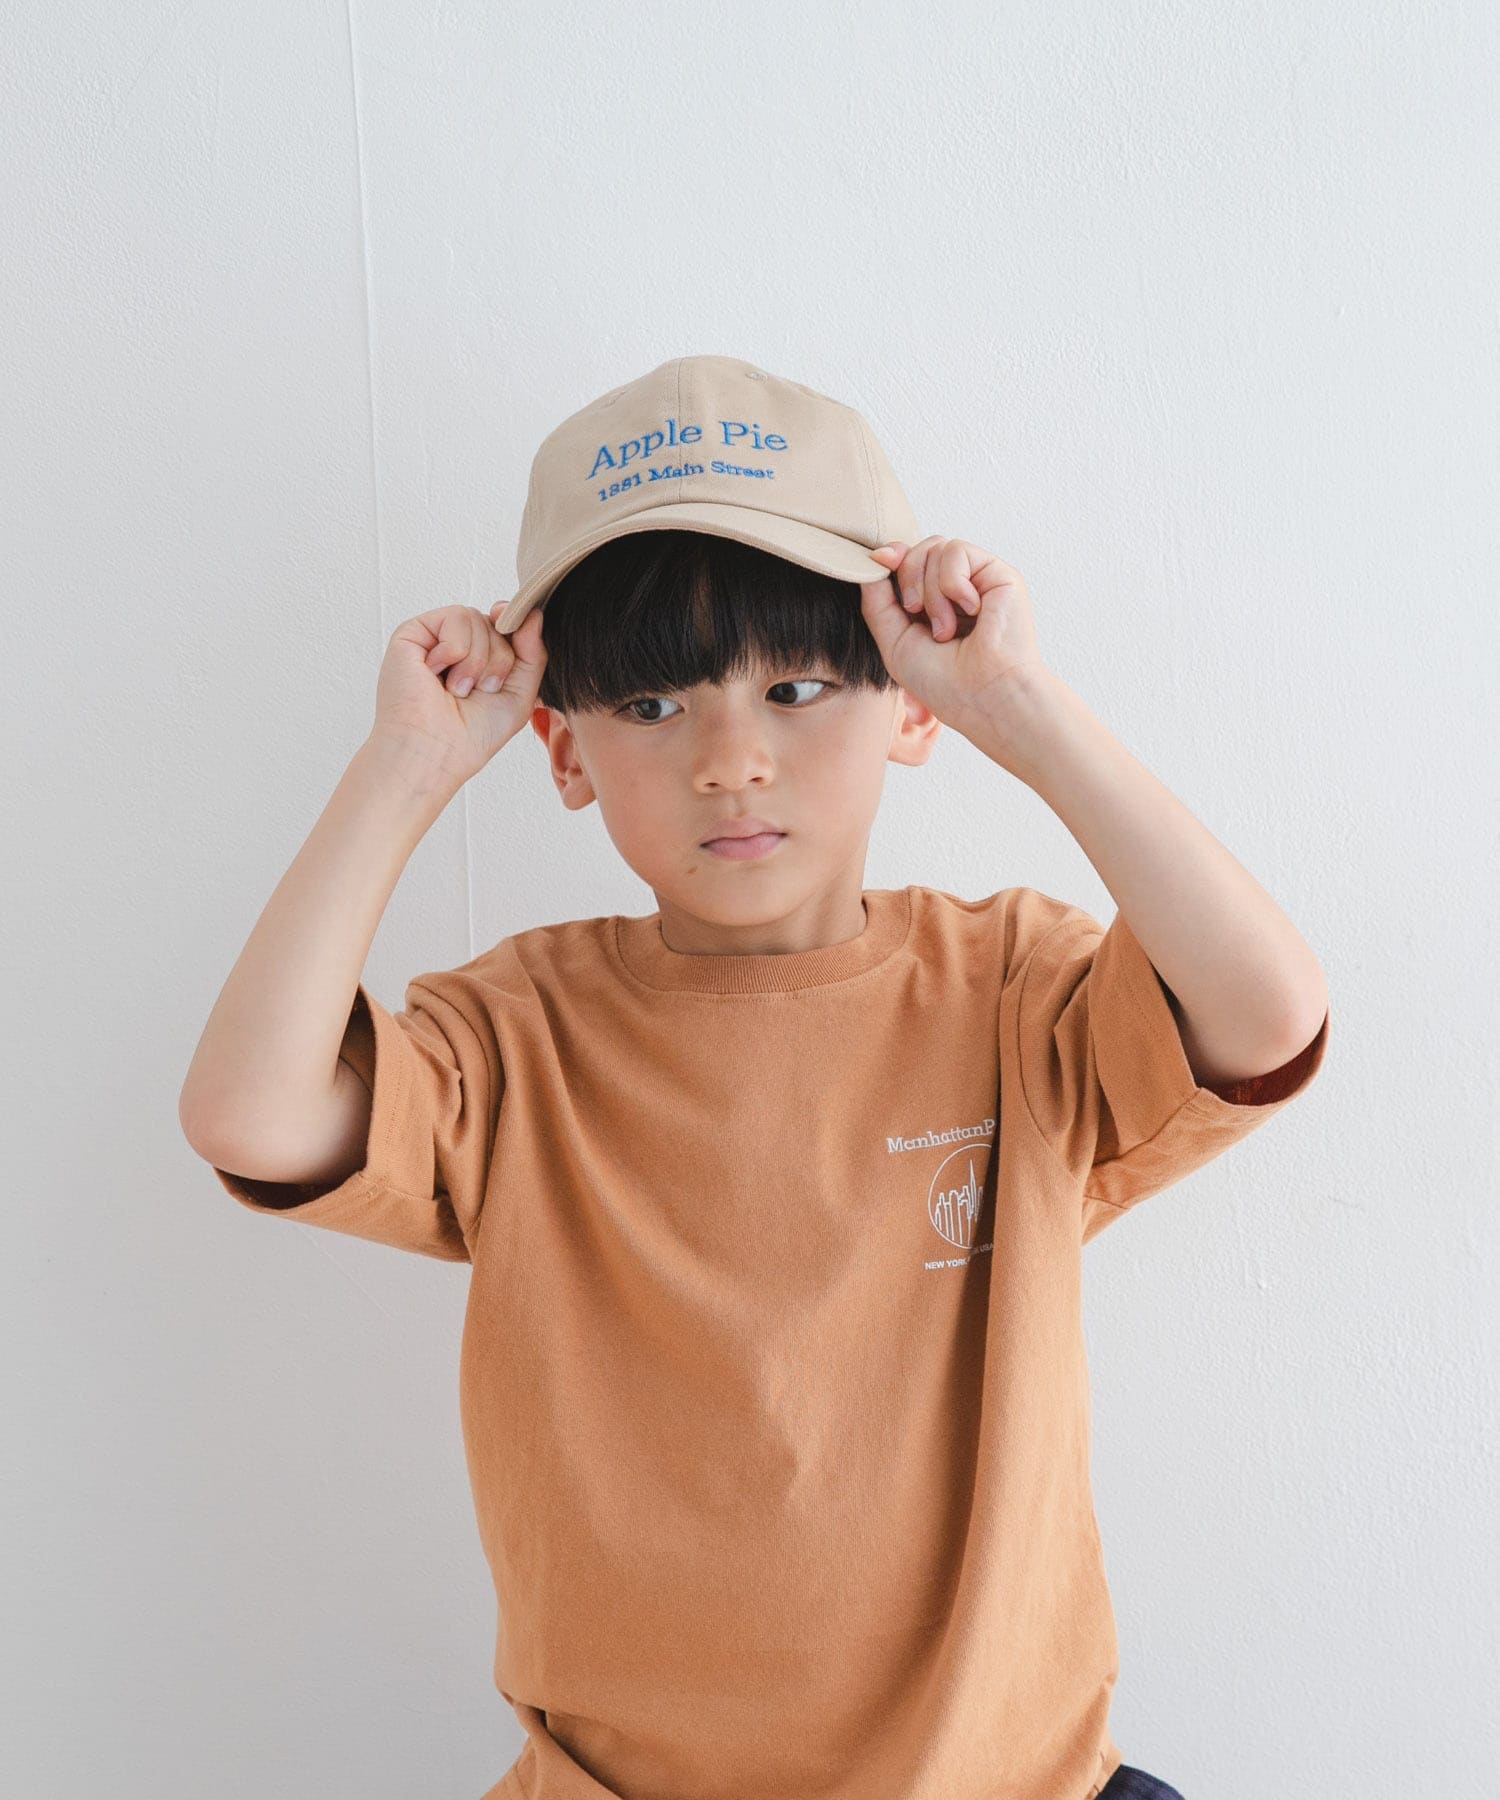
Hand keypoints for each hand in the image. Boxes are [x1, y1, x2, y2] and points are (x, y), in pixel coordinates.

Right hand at [370, 604, 546, 783]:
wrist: (435, 751)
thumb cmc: (472, 734)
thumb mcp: (521, 694)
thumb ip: (533, 653)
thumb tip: (534, 613)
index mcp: (481, 658)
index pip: (508, 627)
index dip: (516, 633)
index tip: (515, 653)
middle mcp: (457, 645)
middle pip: (495, 623)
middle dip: (498, 661)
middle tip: (477, 692)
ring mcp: (434, 638)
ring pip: (477, 618)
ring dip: (477, 661)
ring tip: (457, 689)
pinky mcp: (413, 633)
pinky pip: (455, 617)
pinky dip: (455, 650)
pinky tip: (436, 675)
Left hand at [860, 537, 1050, 735]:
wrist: (983, 697)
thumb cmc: (944, 683)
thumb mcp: (894, 642)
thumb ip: (878, 601)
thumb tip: (874, 558)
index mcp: (933, 606)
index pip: (909, 563)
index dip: (892, 558)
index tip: (878, 561)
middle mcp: (957, 591)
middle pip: (920, 549)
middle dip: (908, 577)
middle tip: (916, 614)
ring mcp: (978, 581)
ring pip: (936, 548)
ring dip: (931, 591)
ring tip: (946, 629)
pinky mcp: (999, 575)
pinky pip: (957, 550)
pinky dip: (952, 582)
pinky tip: (970, 610)